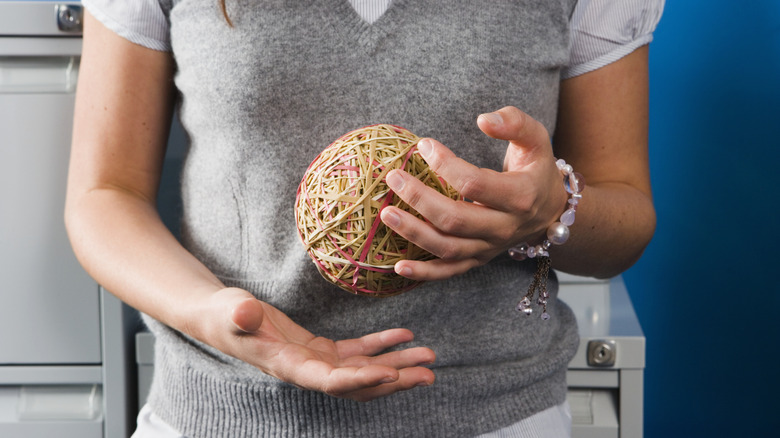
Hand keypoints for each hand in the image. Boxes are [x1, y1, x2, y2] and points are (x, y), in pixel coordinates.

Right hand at [200, 288, 435, 401]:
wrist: (221, 318)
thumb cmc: (224, 315)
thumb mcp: (230, 310)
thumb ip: (240, 315)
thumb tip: (246, 313)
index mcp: (289, 367)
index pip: (330, 381)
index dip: (361, 380)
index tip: (391, 374)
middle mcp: (308, 371)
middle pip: (358, 385)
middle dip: (394, 380)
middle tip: (428, 372)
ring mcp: (316, 362)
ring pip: (363, 371)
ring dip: (397, 365)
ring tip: (428, 356)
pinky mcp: (320, 349)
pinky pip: (356, 351)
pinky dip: (381, 346)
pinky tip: (404, 335)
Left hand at [379, 106, 567, 280]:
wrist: (551, 209)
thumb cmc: (536, 168)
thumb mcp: (538, 138)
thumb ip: (515, 123)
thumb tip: (484, 119)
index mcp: (521, 196)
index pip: (475, 183)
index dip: (445, 164)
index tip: (423, 145)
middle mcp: (505, 227)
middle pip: (455, 219)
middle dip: (419, 198)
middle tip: (393, 178)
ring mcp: (491, 248)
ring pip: (448, 248)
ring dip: (414, 233)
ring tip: (386, 213)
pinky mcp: (479, 259)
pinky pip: (450, 271)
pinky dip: (424, 273)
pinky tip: (398, 266)